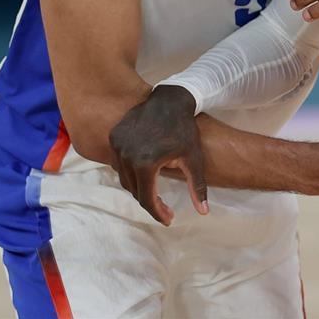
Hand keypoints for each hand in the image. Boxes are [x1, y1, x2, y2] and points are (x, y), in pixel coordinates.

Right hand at [109, 85, 208, 224]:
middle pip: (134, 190)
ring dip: (138, 187)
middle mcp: (127, 156)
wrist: (171, 99)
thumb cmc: (185, 130)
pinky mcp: (115, 136)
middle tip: (164, 208)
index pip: (147, 198)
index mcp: (145, 164)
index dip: (158, 212)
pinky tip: (143, 174)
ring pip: (125, 177)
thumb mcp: (194, 159)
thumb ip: (197, 186)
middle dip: (149, 202)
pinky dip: (130, 171)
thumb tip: (203, 212)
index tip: (169, 219)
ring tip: (153, 192)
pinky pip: (119, 162)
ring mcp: (118, 145)